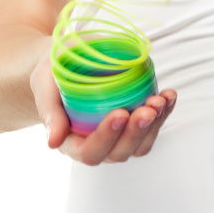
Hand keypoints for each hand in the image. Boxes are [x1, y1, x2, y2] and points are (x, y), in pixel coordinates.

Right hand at [29, 52, 176, 163]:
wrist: (67, 60)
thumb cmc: (52, 74)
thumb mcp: (44, 84)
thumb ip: (49, 111)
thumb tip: (53, 142)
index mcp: (71, 142)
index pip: (90, 152)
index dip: (106, 137)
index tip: (119, 114)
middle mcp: (97, 143)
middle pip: (120, 152)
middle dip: (137, 132)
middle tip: (148, 109)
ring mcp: (119, 134)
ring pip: (141, 143)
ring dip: (155, 124)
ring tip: (161, 100)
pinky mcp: (134, 120)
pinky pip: (153, 124)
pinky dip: (164, 111)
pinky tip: (169, 95)